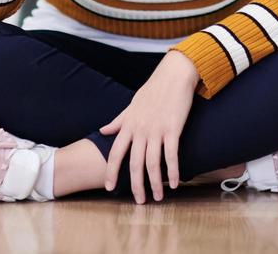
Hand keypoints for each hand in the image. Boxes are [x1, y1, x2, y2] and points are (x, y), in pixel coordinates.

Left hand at [100, 50, 198, 202]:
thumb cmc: (153, 90)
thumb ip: (118, 121)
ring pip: (153, 163)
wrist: (174, 75)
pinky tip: (174, 183)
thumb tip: (103, 131)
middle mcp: (140, 129)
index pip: (115, 153)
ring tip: (158, 197)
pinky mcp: (173, 129)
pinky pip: (171, 155)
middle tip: (139, 201)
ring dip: (155, 183)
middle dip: (135, 185)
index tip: (109, 187)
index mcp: (128, 125)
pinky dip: (173, 171)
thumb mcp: (132, 105)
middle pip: (134, 163)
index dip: (111, 171)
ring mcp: (156, 130)